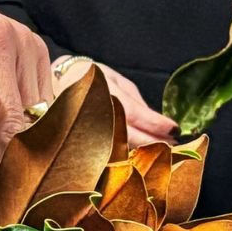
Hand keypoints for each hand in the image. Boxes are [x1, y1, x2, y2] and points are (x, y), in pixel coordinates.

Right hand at [53, 57, 176, 146]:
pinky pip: (107, 147)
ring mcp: (87, 127)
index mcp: (105, 92)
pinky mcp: (82, 138)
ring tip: (162, 150)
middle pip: (128, 133)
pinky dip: (126, 150)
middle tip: (175, 144)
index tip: (174, 128)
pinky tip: (139, 152)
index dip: (155, 123)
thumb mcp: (116, 81)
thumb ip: (135, 101)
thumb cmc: (90, 78)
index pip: (134, 113)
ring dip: (141, 148)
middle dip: (152, 140)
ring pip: (118, 144)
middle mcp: (95, 111)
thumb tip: (157, 120)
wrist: (56, 82)